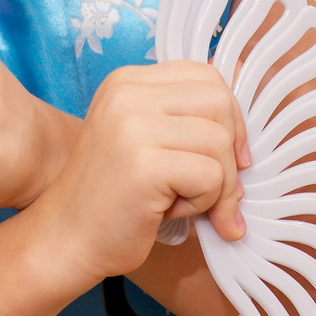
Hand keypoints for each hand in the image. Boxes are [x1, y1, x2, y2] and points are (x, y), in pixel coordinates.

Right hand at [25, 62, 250, 285]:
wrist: (65, 240)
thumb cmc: (115, 197)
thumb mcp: (148, 141)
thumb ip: (188, 120)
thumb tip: (251, 110)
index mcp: (128, 81)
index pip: (207, 76)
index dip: (227, 118)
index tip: (221, 156)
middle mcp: (127, 93)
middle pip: (220, 102)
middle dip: (228, 152)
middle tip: (210, 188)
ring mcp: (133, 125)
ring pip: (220, 142)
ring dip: (214, 185)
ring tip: (177, 200)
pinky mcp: (143, 163)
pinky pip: (212, 176)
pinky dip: (204, 204)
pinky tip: (169, 212)